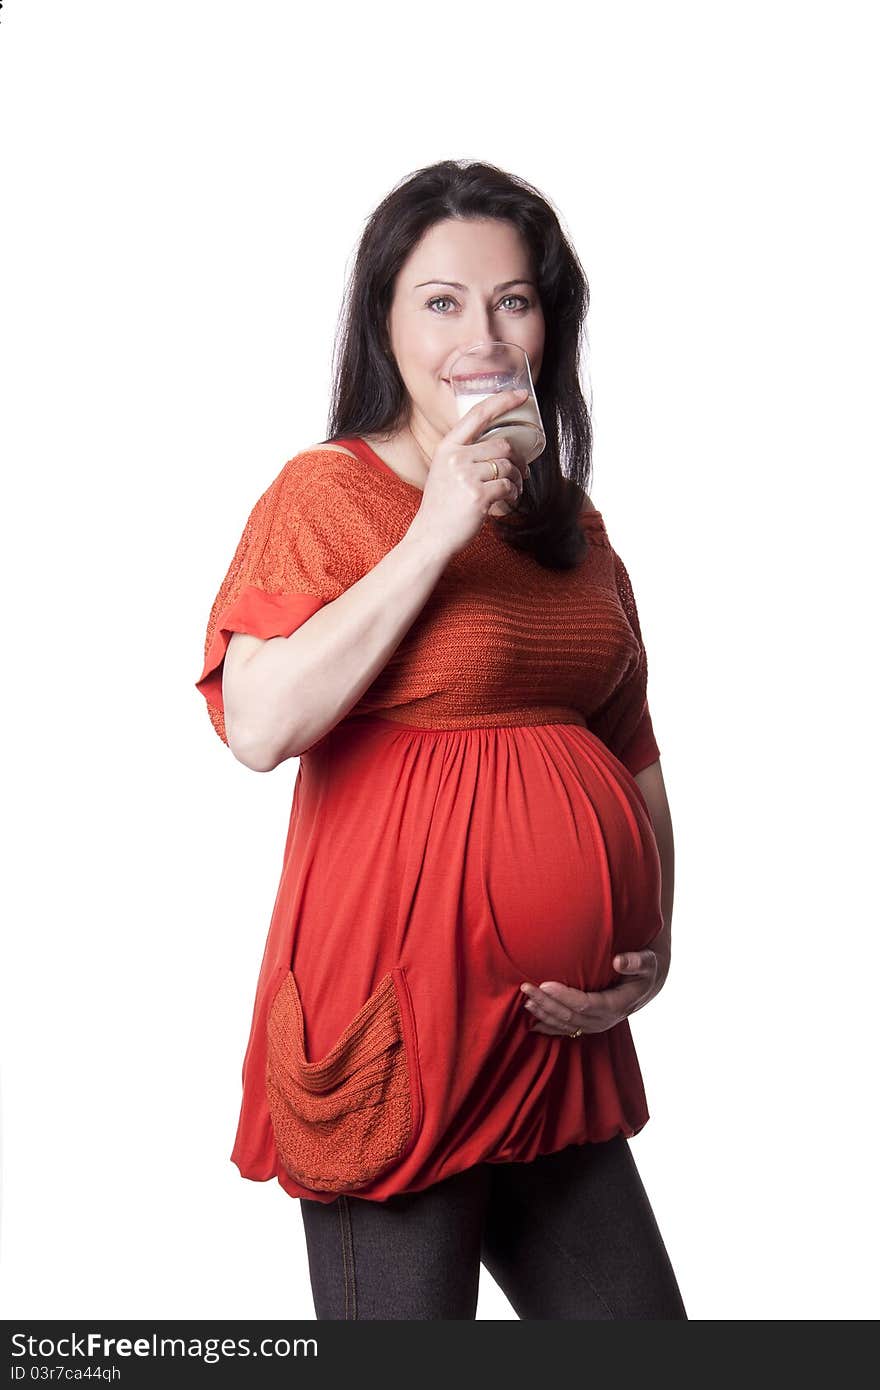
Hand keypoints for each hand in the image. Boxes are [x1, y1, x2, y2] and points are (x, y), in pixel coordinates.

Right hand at [408, 387, 530, 556]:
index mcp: (447, 447)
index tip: (521, 395)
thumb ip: (464, 455)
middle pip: (503, 445)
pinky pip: (508, 486)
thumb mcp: (444, 471)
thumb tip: (501, 448)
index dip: (502, 401)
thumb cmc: (441, 506)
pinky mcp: (478, 496)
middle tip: (523, 472)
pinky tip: (508, 500)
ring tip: (514, 489)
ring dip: (518, 479)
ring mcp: (466, 476)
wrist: (431, 536)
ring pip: (508, 466)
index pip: (478, 414)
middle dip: (519, 459)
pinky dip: (514, 494)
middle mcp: (456, 458)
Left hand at [519, 949, 669, 1036]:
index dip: (564, 996)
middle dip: (547, 1003)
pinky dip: (549, 1027)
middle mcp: (606, 1019)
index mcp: (618, 1004)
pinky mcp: (590, 1025)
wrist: (647, 985)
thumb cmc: (645, 969)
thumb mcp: (647, 962)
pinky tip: (533, 1024)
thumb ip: (636, 961)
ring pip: (566, 1025)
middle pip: (571, 1016)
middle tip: (526, 988)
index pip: (586, 1004)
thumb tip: (619, 961)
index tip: (545, 984)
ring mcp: (597, 1025)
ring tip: (526, 1001)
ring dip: (544, 1014)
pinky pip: (567, 1030)